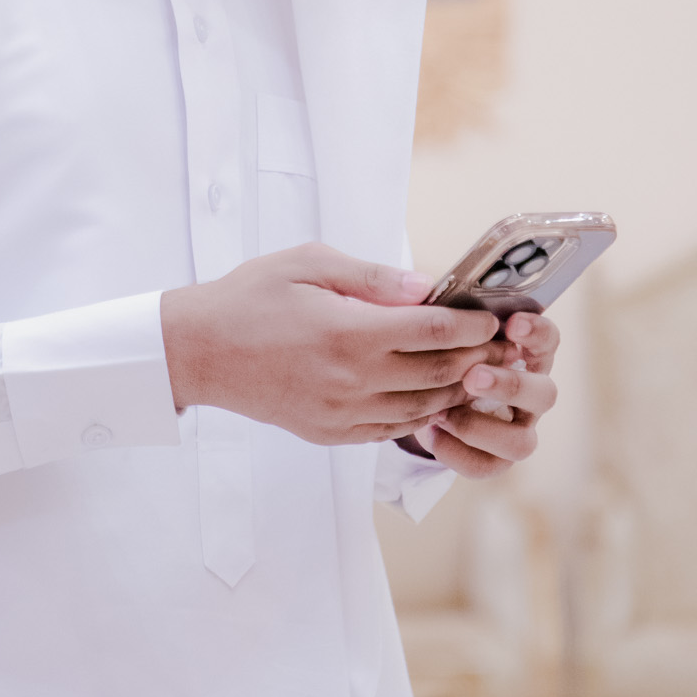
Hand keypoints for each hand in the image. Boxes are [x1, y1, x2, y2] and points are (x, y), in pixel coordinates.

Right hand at [160, 243, 501, 445]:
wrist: (198, 352)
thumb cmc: (251, 297)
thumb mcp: (308, 263)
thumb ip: (373, 276)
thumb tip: (426, 286)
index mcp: (350, 333)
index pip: (437, 334)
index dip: (474, 326)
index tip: (489, 316)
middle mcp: (352, 380)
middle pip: (440, 374)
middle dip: (477, 358)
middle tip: (498, 344)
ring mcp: (343, 413)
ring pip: (423, 409)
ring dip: (455, 389)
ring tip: (473, 369)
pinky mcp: (332, 432)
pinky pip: (392, 429)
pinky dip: (421, 414)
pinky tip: (429, 394)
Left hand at [420, 310, 559, 479]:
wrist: (412, 389)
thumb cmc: (428, 346)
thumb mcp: (428, 323)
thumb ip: (433, 308)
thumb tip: (420, 289)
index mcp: (523, 353)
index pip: (547, 340)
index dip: (537, 333)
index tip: (512, 324)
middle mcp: (528, 393)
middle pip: (546, 395)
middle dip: (511, 385)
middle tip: (473, 376)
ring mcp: (515, 429)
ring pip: (524, 442)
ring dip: (484, 428)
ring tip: (444, 413)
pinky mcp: (494, 457)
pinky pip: (489, 465)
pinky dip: (459, 452)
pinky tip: (431, 431)